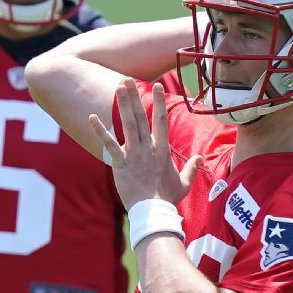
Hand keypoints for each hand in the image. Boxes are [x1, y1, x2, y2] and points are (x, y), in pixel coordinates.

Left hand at [90, 79, 200, 208]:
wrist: (154, 212)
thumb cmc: (167, 199)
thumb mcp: (184, 183)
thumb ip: (192, 168)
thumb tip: (201, 158)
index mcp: (162, 150)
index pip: (161, 120)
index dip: (160, 102)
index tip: (158, 85)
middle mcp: (149, 148)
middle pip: (141, 117)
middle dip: (135, 97)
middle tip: (128, 79)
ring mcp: (134, 154)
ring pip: (128, 124)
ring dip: (123, 105)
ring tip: (118, 88)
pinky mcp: (121, 164)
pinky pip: (109, 145)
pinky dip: (100, 131)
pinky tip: (92, 118)